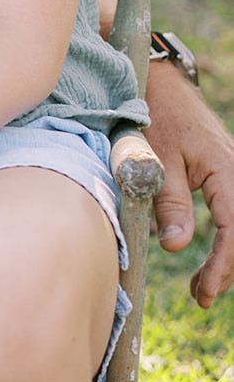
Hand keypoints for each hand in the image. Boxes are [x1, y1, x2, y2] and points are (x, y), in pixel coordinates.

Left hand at [145, 58, 233, 307]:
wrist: (158, 84)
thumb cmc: (154, 118)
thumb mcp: (156, 161)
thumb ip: (168, 203)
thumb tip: (176, 248)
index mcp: (225, 169)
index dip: (222, 264)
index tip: (202, 290)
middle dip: (227, 270)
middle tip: (199, 297)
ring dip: (229, 260)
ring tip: (201, 288)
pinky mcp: (227, 177)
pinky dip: (228, 243)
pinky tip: (211, 263)